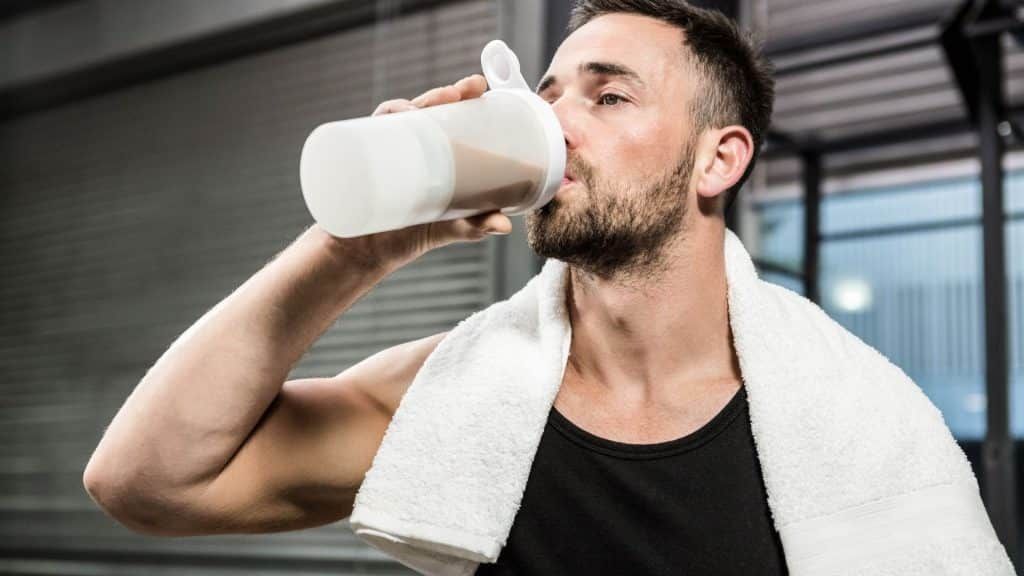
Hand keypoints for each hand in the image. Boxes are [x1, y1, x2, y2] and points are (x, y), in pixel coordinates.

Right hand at [325, 74, 512, 268]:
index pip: (449, 114)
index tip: (478, 86)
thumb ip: (476, 226)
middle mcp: (410, 145)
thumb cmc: (413, 233)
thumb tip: (505, 227)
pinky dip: (378, 124)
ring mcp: (386, 151)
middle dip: (440, 94)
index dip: (461, 95)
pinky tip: (389, 123)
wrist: (369, 252)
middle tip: (458, 93)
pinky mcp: (363, 161)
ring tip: (421, 111)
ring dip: (407, 105)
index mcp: (434, 151)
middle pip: (424, 108)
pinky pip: (365, 135)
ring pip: (395, 116)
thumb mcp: (452, 227)